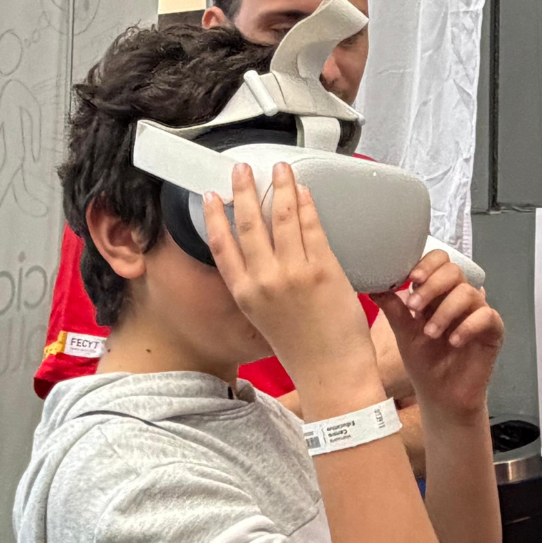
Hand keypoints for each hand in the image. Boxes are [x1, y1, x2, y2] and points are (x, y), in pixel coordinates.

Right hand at [203, 163, 379, 404]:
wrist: (332, 373)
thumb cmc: (303, 351)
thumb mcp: (264, 319)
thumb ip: (258, 289)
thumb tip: (262, 257)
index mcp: (245, 294)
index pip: (220, 246)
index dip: (213, 217)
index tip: (209, 196)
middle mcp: (264, 281)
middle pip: (247, 223)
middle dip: (243, 190)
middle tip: (243, 169)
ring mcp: (293, 274)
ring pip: (281, 217)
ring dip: (280, 187)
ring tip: (280, 169)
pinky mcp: (323, 270)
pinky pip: (312, 227)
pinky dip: (307, 205)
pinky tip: (305, 192)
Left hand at [372, 251, 503, 418]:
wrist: (440, 396)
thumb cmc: (425, 364)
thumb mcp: (404, 333)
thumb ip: (394, 309)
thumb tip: (374, 287)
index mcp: (438, 294)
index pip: (440, 261)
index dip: (427, 264)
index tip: (411, 278)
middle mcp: (459, 298)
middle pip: (454, 271)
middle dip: (432, 287)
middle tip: (416, 308)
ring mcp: (478, 313)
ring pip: (468, 293)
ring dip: (445, 311)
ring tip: (431, 334)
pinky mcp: (493, 331)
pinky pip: (487, 316)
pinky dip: (467, 326)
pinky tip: (454, 341)